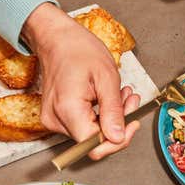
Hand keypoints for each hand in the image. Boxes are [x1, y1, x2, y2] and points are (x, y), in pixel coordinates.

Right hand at [22, 3, 140, 159]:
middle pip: (93, 140)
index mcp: (67, 109)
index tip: (132, 124)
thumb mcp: (107, 77)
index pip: (93, 146)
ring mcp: (53, 119)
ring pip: (90, 133)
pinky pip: (82, 125)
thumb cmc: (79, 50)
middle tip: (131, 101)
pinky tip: (107, 98)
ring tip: (121, 95)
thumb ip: (113, 111)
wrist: (58, 38)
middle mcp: (55, 119)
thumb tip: (118, 138)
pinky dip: (99, 115)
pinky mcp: (56, 116)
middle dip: (118, 124)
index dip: (117, 140)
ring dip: (111, 117)